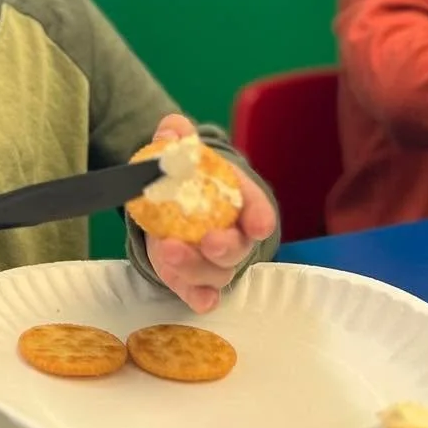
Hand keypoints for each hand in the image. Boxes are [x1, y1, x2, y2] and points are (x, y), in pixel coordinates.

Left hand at [144, 114, 276, 313]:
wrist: (173, 204)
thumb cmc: (190, 179)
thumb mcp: (181, 155)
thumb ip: (177, 139)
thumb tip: (173, 129)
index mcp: (239, 202)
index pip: (258, 210)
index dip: (259, 216)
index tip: (257, 223)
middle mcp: (234, 236)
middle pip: (238, 248)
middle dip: (225, 246)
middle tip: (207, 240)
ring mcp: (213, 262)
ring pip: (216, 274)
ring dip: (196, 268)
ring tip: (167, 251)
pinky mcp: (193, 279)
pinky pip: (201, 294)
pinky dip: (199, 297)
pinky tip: (197, 298)